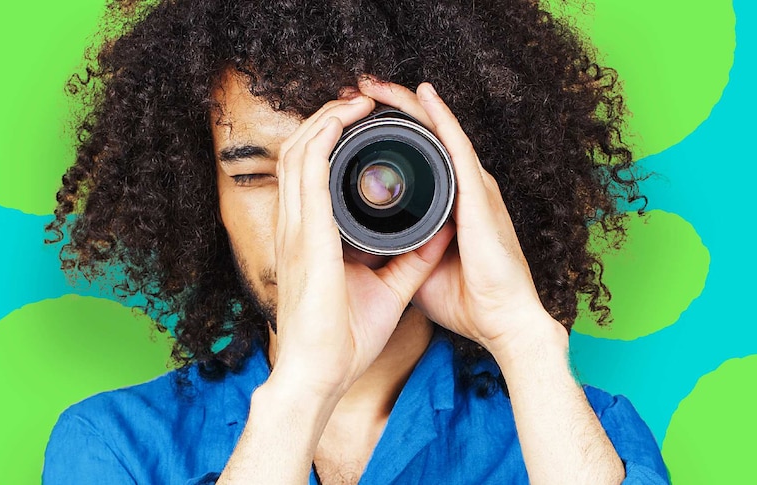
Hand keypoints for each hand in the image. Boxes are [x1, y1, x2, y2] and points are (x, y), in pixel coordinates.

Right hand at [269, 94, 452, 401]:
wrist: (318, 374)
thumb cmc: (341, 341)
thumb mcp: (384, 291)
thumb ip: (408, 260)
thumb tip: (436, 234)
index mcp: (306, 240)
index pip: (307, 176)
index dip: (325, 144)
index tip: (355, 127)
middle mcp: (294, 228)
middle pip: (299, 153)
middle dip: (325, 120)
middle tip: (357, 103)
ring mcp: (295, 228)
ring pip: (300, 151)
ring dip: (326, 119)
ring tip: (355, 102)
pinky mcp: (307, 234)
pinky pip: (310, 170)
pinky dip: (325, 137)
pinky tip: (345, 119)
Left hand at [358, 78, 564, 358]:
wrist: (504, 324)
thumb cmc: (467, 301)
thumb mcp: (416, 270)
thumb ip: (395, 250)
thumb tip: (363, 243)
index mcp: (446, 204)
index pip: (411, 157)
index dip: (382, 133)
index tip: (349, 119)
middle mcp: (461, 188)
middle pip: (421, 136)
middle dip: (388, 109)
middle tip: (353, 89)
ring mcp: (473, 188)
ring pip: (437, 132)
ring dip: (407, 105)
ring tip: (376, 84)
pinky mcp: (480, 196)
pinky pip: (457, 149)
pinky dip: (440, 120)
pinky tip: (423, 95)